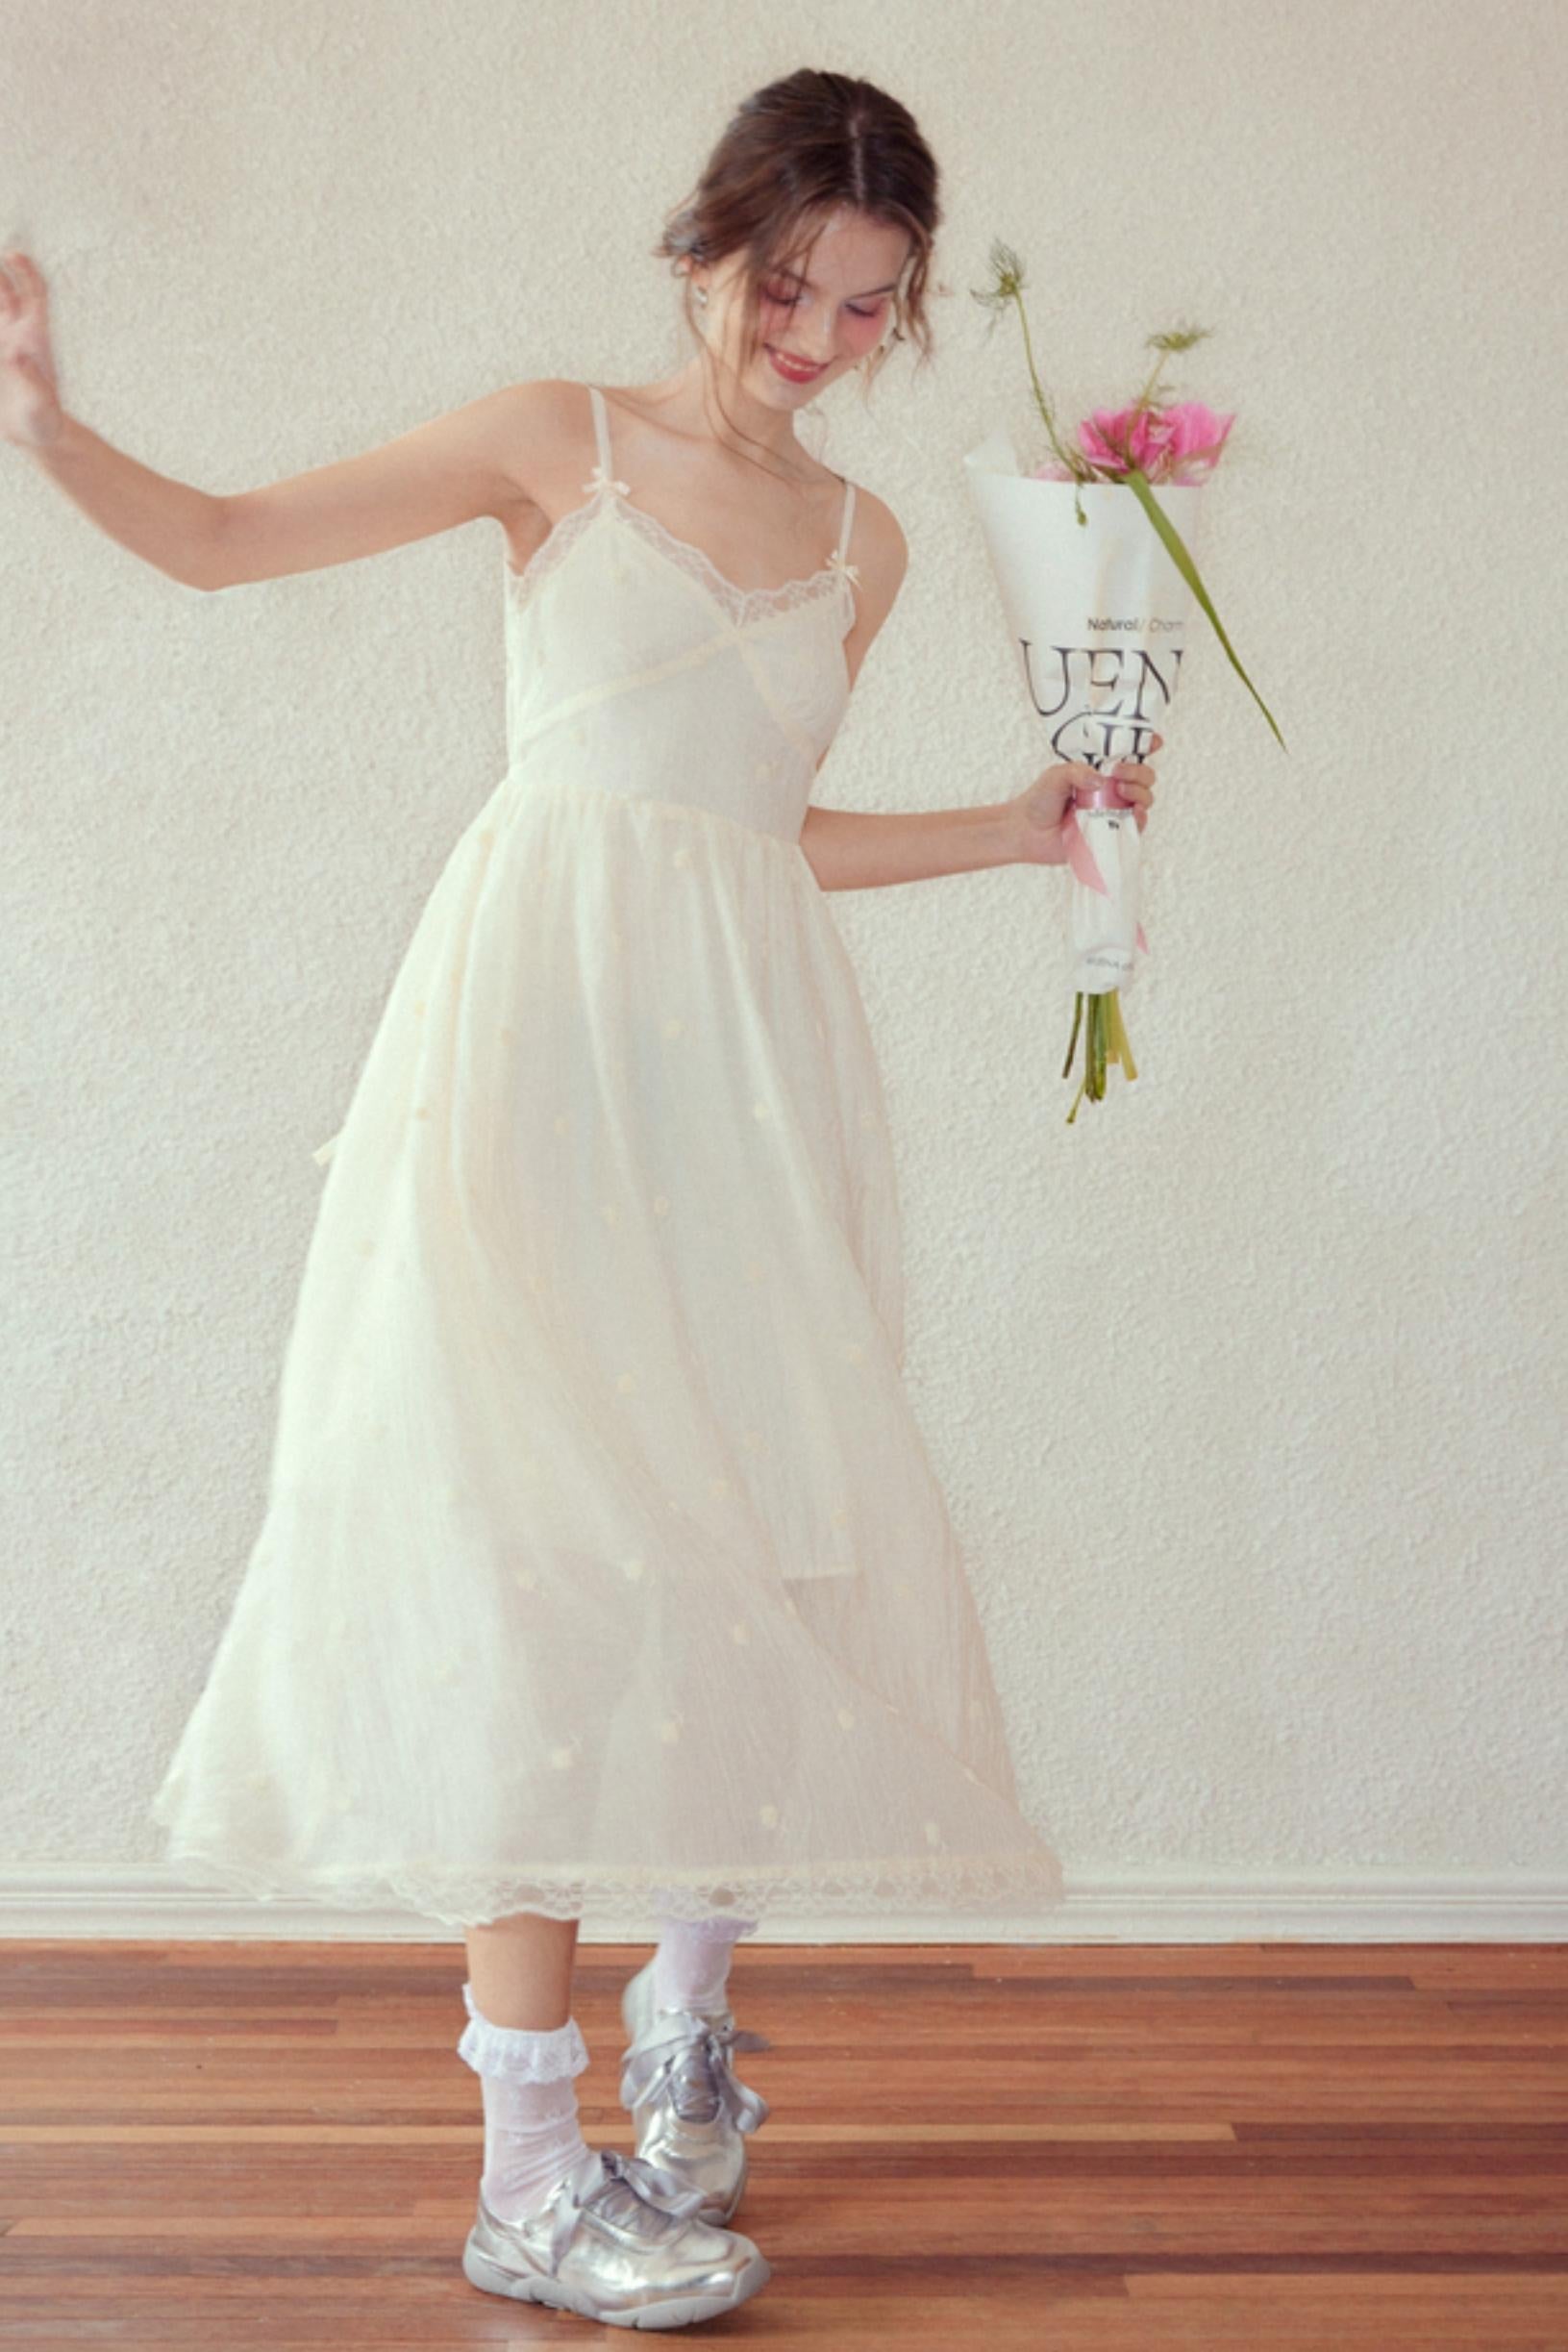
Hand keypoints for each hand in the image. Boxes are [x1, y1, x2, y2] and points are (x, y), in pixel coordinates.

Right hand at [0, 250, 64, 451]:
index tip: (13, 255)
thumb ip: (33, 384)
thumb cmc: (45, 423)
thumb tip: (17, 354)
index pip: (35, 294)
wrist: (34, 436)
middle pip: (4, 291)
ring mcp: (0, 342)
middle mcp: (16, 333)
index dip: (26, 271)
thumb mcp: (41, 407)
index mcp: (35, 338)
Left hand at [1010, 734, 1162, 866]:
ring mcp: (1114, 811)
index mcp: (1101, 770)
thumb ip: (1075, 771)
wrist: (1027, 832)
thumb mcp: (1055, 776)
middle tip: (1119, 773)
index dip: (1147, 745)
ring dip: (1140, 791)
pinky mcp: (1112, 833)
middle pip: (1144, 776)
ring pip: (1145, 798)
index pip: (1130, 755)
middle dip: (1139, 771)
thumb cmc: (1040, 800)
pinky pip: (1137, 827)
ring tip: (1121, 791)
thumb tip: (1101, 779)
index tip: (1155, 741)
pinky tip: (1136, 812)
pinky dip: (1142, 818)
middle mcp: (1112, 789)